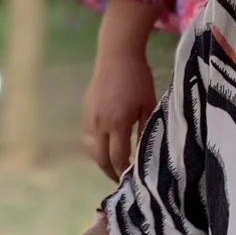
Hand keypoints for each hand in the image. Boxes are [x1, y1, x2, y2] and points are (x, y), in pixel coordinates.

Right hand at [82, 43, 156, 180]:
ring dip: (101, 160)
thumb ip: (146, 129)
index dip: (123, 172)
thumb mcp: (149, 105)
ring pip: (91, 149)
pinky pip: (87, 136)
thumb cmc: (138, 78)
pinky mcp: (86, 111)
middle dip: (110, 172)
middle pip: (100, 158)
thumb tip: (145, 151)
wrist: (117, 54)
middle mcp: (100, 124)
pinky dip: (94, 147)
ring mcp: (90, 118)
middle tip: (120, 180)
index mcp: (118, 123)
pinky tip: (104, 147)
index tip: (132, 180)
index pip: (118, 157)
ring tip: (112, 166)